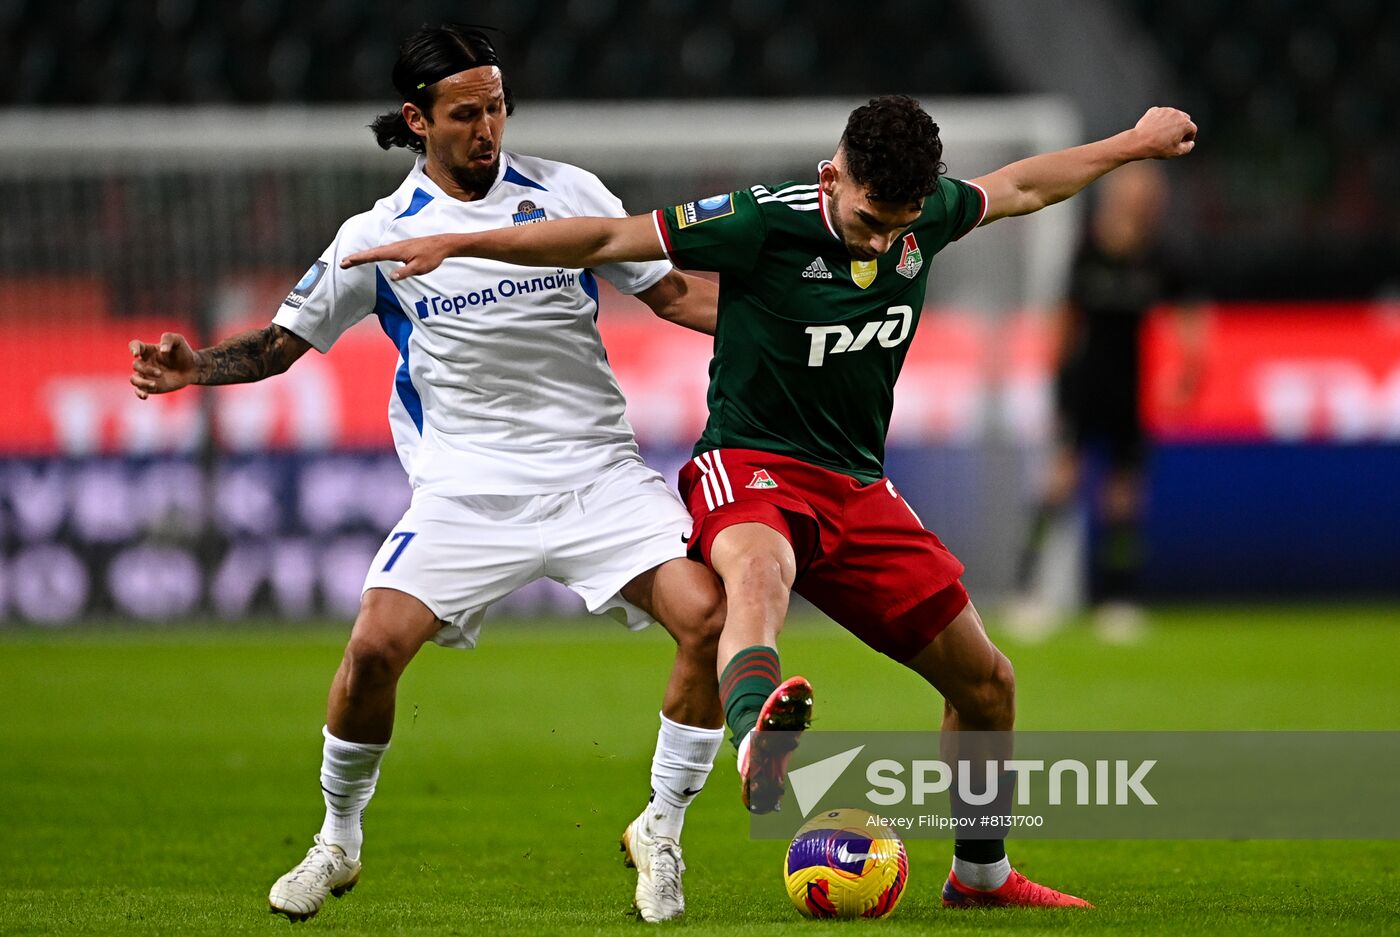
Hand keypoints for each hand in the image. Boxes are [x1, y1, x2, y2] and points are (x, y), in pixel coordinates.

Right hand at [129, 332, 198, 398]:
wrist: (192, 368)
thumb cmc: (183, 353)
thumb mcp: (178, 340)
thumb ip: (169, 339)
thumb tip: (162, 350)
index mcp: (148, 350)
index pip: (134, 345)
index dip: (133, 348)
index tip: (136, 354)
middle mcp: (145, 362)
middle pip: (136, 365)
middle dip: (146, 370)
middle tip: (160, 373)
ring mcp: (147, 375)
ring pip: (134, 379)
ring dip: (141, 382)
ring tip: (154, 385)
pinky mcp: (151, 386)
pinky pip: (140, 391)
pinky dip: (139, 393)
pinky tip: (145, 396)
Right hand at [341, 234, 455, 279]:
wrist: (442, 244)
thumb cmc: (431, 256)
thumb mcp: (419, 268)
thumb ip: (405, 272)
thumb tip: (391, 277)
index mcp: (396, 251)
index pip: (373, 255)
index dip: (359, 259)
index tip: (346, 262)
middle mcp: (394, 246)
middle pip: (371, 252)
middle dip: (356, 257)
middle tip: (343, 263)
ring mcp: (397, 246)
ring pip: (376, 251)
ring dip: (364, 256)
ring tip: (352, 261)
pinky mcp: (401, 248)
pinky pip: (383, 251)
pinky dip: (373, 254)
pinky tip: (371, 257)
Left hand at [1132, 107, 1196, 159]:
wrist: (1139, 142)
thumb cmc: (1158, 148)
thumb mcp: (1176, 152)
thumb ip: (1187, 147)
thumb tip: (1191, 143)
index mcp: (1185, 123)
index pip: (1192, 129)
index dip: (1189, 137)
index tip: (1183, 143)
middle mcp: (1177, 114)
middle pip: (1184, 120)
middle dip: (1182, 128)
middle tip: (1176, 137)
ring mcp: (1165, 110)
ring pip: (1172, 115)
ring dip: (1171, 122)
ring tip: (1164, 134)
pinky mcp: (1154, 110)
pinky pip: (1160, 115)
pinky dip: (1160, 120)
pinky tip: (1155, 129)